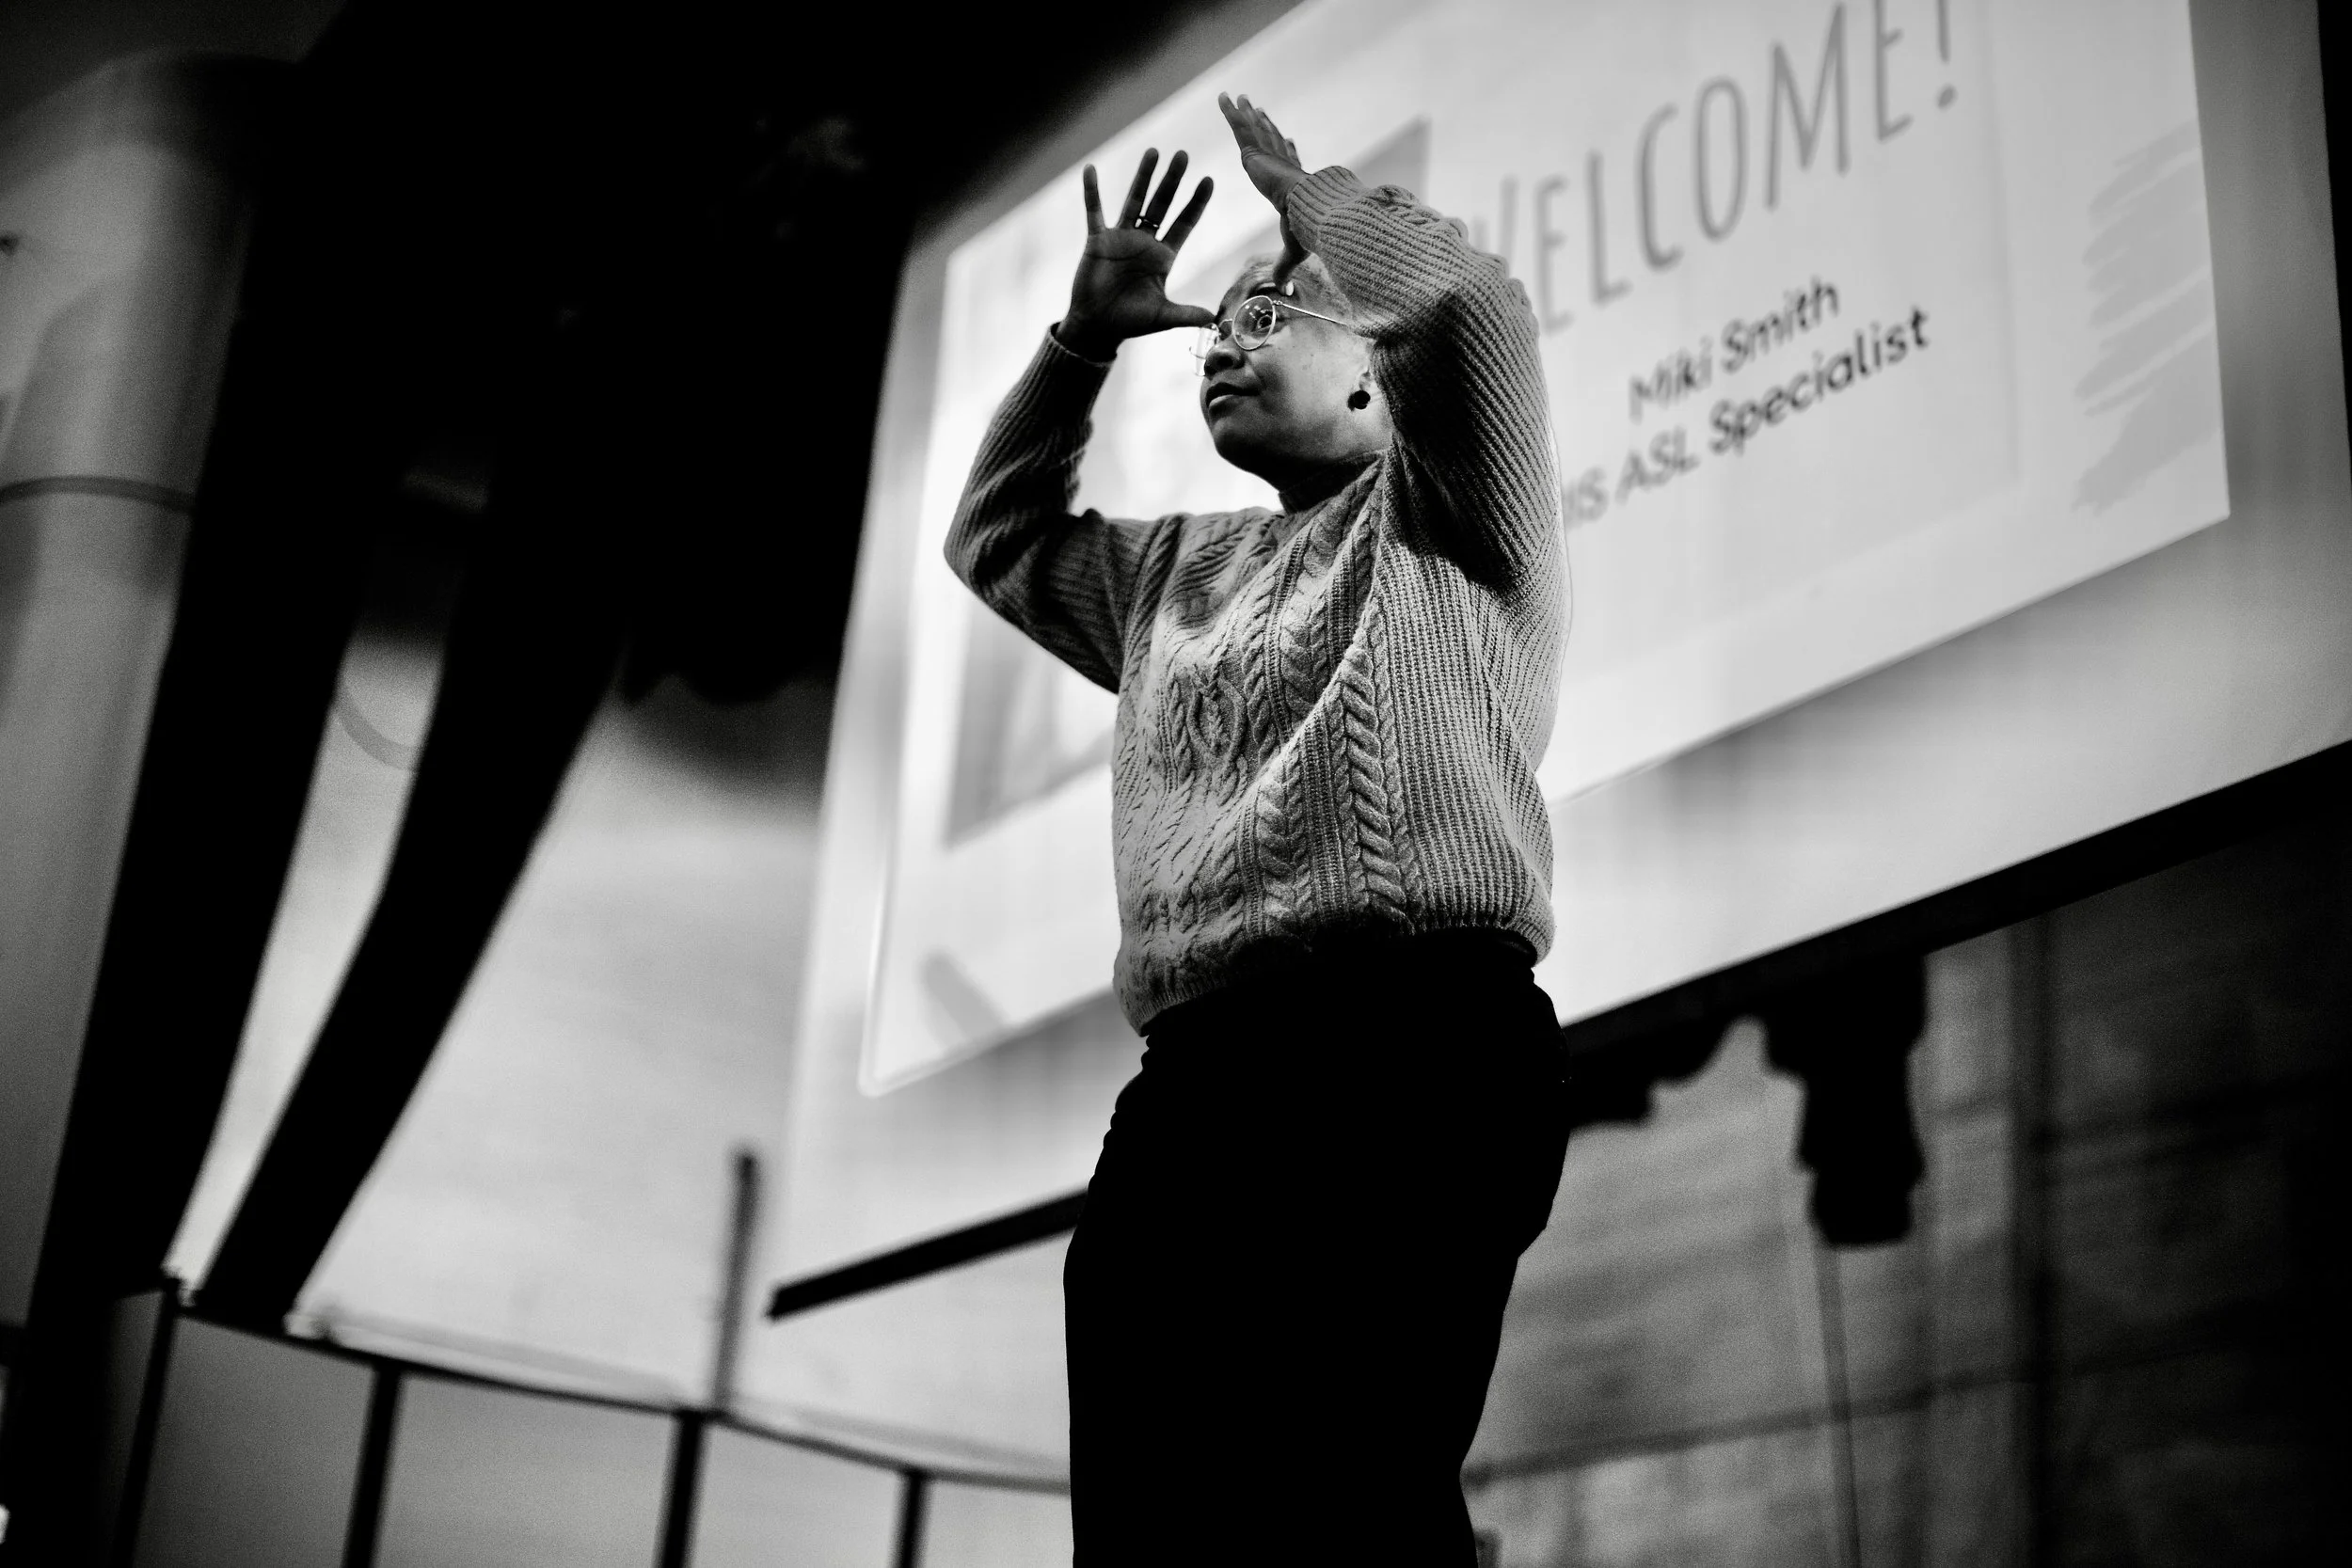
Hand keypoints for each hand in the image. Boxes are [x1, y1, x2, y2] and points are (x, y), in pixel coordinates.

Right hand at [1061, 149, 1213, 358]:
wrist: (1098, 326)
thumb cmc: (1130, 321)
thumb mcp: (1162, 317)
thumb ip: (1186, 314)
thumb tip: (1213, 319)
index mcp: (1163, 257)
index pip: (1184, 224)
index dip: (1196, 203)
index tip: (1209, 180)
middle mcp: (1145, 242)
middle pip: (1162, 204)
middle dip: (1173, 181)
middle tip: (1183, 155)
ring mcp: (1121, 239)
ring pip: (1134, 201)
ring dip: (1143, 177)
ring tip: (1153, 152)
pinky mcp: (1097, 241)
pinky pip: (1094, 212)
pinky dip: (1092, 192)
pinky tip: (1090, 169)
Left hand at [1217, 93, 1308, 279]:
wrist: (1307, 212)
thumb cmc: (1307, 230)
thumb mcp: (1292, 249)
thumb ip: (1284, 265)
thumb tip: (1284, 289)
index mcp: (1292, 183)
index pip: (1289, 163)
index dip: (1287, 150)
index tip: (1288, 140)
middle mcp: (1281, 165)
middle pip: (1270, 140)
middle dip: (1265, 125)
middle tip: (1260, 110)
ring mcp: (1269, 156)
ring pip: (1254, 130)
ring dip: (1246, 114)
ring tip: (1240, 97)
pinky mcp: (1256, 153)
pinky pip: (1239, 128)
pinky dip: (1230, 112)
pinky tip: (1222, 97)